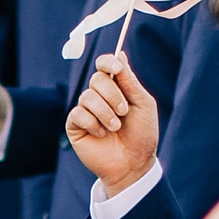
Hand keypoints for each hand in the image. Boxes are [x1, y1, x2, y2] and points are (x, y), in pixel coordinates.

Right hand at [65, 54, 157, 193]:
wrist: (133, 164)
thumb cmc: (141, 135)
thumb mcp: (142, 104)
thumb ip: (130, 81)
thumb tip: (120, 54)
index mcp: (116, 88)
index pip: (104, 65)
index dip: (108, 62)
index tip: (117, 69)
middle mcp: (99, 96)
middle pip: (97, 79)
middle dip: (112, 95)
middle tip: (124, 111)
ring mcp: (86, 110)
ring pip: (87, 96)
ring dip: (105, 112)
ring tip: (115, 128)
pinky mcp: (75, 126)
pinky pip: (78, 114)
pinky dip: (93, 124)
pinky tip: (101, 135)